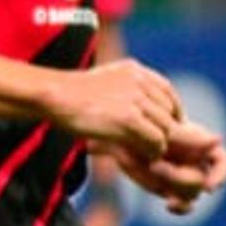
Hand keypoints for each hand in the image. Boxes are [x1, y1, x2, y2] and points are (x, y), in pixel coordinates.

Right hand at [45, 59, 182, 156]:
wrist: (54, 95)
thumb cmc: (71, 93)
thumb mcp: (104, 80)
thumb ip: (125, 88)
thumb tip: (140, 108)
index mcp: (134, 70)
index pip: (167, 91)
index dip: (170, 111)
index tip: (164, 127)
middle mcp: (139, 82)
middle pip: (168, 111)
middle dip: (165, 129)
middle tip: (156, 145)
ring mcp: (135, 100)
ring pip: (165, 128)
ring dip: (160, 143)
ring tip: (148, 152)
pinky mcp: (129, 119)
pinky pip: (155, 140)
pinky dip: (153, 151)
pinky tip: (143, 156)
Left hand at [101, 120, 225, 211]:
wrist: (124, 135)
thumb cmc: (147, 124)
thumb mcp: (168, 128)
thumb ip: (192, 138)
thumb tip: (219, 139)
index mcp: (203, 147)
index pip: (223, 163)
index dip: (220, 176)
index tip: (210, 187)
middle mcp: (197, 164)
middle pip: (202, 180)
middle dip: (179, 176)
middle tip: (154, 165)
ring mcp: (184, 178)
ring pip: (192, 193)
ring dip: (173, 186)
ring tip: (152, 167)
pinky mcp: (171, 189)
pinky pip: (185, 205)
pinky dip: (180, 207)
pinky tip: (170, 205)